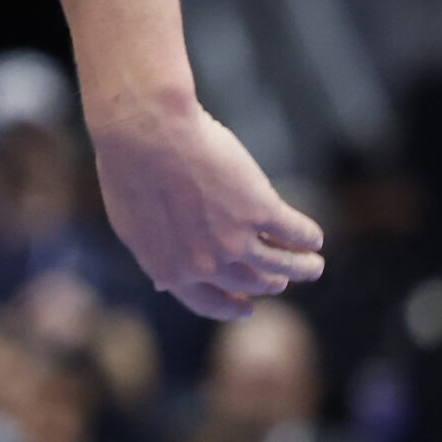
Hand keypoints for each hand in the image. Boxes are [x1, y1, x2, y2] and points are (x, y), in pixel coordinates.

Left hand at [87, 93, 323, 319]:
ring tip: (313, 264)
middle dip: (270, 284)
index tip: (247, 309)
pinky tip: (313, 236)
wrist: (143, 132)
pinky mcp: (260, 210)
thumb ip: (154, 253)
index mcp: (170, 269)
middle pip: (251, 283)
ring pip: (283, 265)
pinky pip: (296, 232)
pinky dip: (308, 237)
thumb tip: (161, 280)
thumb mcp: (130, 223)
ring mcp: (236, 240)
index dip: (230, 308)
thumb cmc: (128, 166)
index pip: (207, 303)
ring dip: (302, 268)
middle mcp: (206, 264)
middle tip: (282, 281)